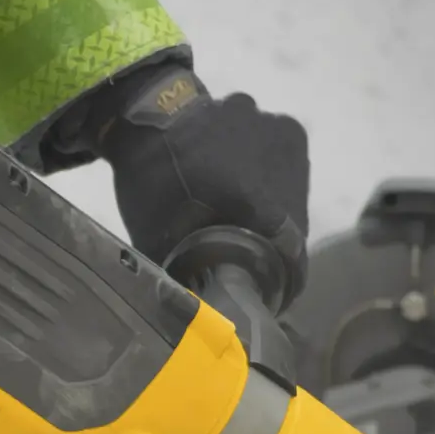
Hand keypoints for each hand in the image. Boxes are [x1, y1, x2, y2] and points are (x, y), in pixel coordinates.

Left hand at [97, 65, 310, 310]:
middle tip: (243, 255)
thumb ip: (181, 276)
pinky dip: (264, 182)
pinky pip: (282, 169)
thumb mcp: (157, 237)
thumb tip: (199, 322)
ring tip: (235, 216)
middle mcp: (284, 169)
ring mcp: (286, 141)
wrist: (143, 111)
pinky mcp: (284, 127)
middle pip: (290, 227)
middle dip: (270, 245)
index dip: (283, 282)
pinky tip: (237, 186)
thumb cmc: (149, 180)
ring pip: (287, 196)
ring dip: (266, 210)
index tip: (272, 295)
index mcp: (258, 201)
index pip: (291, 257)